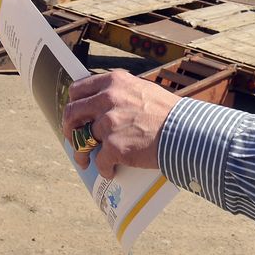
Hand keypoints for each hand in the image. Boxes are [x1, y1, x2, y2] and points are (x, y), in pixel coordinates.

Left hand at [60, 70, 179, 178]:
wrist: (185, 131)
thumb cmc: (169, 113)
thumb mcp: (142, 90)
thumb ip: (122, 94)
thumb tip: (103, 106)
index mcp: (114, 82)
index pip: (78, 89)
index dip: (73, 104)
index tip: (76, 115)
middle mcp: (108, 99)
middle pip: (72, 113)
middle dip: (69, 129)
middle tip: (73, 139)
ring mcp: (109, 123)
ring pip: (82, 141)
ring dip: (82, 154)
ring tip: (85, 161)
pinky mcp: (114, 146)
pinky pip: (100, 161)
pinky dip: (104, 169)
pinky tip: (110, 172)